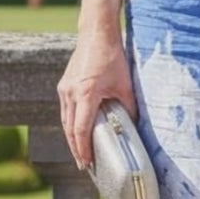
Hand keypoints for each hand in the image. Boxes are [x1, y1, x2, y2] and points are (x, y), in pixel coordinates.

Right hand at [57, 28, 136, 169]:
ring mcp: (64, 89)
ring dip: (72, 138)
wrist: (96, 33)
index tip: (88, 163)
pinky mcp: (64, 85)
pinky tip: (78, 131)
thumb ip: (128, 106)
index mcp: (85, 93)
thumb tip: (134, 125)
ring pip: (65, 121)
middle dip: (76, 149)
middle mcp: (70, 93)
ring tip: (81, 153)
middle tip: (85, 165)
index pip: (81, 129)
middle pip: (70, 129)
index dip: (83, 149)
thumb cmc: (111, 56)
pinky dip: (71, 124)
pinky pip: (66, 110)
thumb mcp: (124, 83)